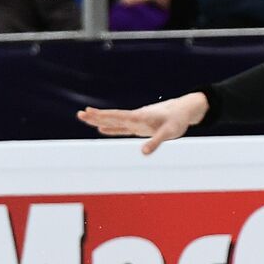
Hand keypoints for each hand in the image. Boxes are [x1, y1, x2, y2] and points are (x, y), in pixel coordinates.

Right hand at [77, 92, 208, 154]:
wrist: (184, 111)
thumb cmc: (177, 120)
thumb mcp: (169, 133)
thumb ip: (156, 142)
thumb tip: (143, 152)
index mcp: (139, 117)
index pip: (117, 116)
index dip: (102, 115)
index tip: (88, 112)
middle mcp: (135, 117)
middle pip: (112, 117)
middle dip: (96, 116)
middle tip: (79, 114)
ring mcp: (137, 121)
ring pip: (115, 121)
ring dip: (100, 120)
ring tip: (85, 118)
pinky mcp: (140, 125)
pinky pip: (122, 127)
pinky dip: (112, 127)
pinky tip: (102, 128)